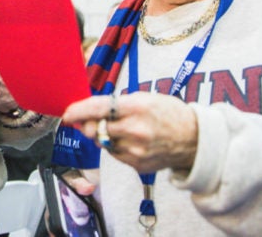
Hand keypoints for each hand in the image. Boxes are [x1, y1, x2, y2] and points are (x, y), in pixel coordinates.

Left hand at [62, 93, 198, 173]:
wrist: (194, 139)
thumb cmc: (168, 113)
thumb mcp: (145, 98)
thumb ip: (116, 105)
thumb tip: (88, 113)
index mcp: (137, 107)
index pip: (98, 108)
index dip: (79, 111)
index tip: (67, 113)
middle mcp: (135, 129)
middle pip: (96, 129)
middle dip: (87, 125)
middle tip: (85, 121)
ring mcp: (136, 150)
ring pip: (103, 143)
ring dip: (102, 136)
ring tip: (118, 128)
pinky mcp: (137, 164)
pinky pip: (115, 154)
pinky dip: (114, 146)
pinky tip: (127, 139)